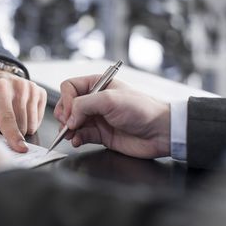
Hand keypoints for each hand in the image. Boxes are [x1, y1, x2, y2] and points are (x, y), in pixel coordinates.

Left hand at [0, 67, 46, 152]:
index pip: (7, 118)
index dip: (13, 135)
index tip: (20, 148)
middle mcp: (18, 86)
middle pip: (22, 125)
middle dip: (13, 133)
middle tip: (2, 125)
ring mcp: (31, 88)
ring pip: (32, 124)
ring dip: (22, 128)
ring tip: (11, 118)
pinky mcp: (40, 92)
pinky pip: (39, 119)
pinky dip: (30, 122)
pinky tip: (21, 114)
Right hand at [54, 75, 170, 158]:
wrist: (159, 132)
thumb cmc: (142, 109)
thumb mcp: (109, 100)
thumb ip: (83, 105)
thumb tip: (69, 118)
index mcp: (97, 84)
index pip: (70, 87)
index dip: (67, 100)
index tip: (71, 112)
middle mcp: (95, 100)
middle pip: (68, 105)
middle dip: (65, 116)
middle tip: (68, 124)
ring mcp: (97, 118)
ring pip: (72, 122)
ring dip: (68, 129)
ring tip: (70, 134)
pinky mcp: (100, 134)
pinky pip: (80, 135)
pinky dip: (75, 139)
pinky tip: (77, 141)